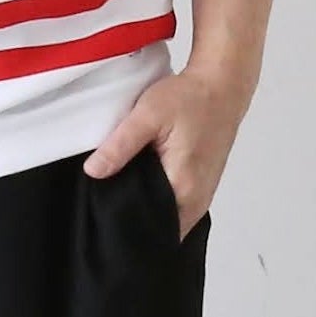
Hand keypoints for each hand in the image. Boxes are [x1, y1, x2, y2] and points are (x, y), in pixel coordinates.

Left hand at [82, 60, 254, 239]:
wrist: (222, 87)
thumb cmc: (189, 99)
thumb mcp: (148, 115)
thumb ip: (120, 145)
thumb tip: (93, 172)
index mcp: (182, 188)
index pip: (150, 228)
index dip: (126, 227)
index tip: (104, 218)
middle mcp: (196, 200)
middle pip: (159, 229)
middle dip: (134, 222)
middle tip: (106, 207)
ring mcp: (202, 197)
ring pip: (169, 221)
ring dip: (147, 213)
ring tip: (122, 197)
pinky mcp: (202, 189)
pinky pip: (177, 210)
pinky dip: (159, 204)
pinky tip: (142, 188)